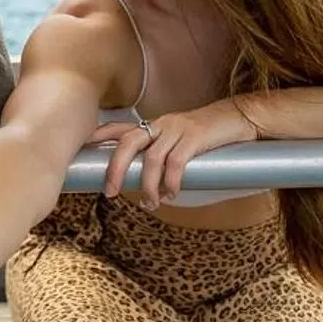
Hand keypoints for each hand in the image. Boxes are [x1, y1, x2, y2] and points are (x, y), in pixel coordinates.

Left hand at [87, 98, 258, 207]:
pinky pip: (176, 162)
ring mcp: (178, 129)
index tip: (81, 147)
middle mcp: (162, 124)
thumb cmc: (209, 134)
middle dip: (116, 168)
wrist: (241, 117)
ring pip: (152, 158)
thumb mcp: (181, 140)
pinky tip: (171, 194)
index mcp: (155, 125)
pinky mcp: (196, 136)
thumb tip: (148, 184)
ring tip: (150, 204)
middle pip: (128, 142)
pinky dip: (170, 181)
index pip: (120, 128)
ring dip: (148, 185)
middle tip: (110, 193)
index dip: (98, 136)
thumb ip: (163, 154)